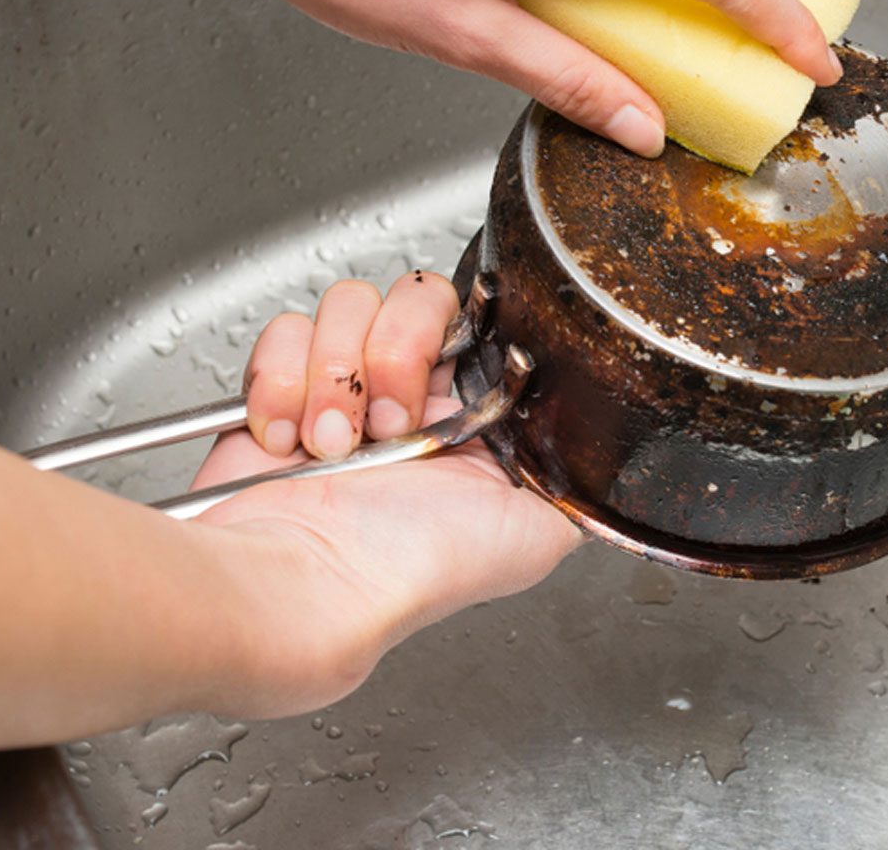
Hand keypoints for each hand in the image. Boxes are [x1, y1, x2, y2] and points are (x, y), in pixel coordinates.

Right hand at [188, 273, 581, 717]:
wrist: (315, 589)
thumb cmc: (416, 570)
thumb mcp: (537, 531)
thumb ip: (577, 475)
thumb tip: (605, 447)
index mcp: (470, 413)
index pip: (479, 319)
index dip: (463, 329)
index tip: (447, 366)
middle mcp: (411, 391)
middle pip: (416, 297)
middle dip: (397, 352)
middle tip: (389, 422)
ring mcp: (345, 385)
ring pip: (349, 304)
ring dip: (337, 373)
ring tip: (332, 444)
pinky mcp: (282, 387)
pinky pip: (285, 331)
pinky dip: (282, 382)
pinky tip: (287, 441)